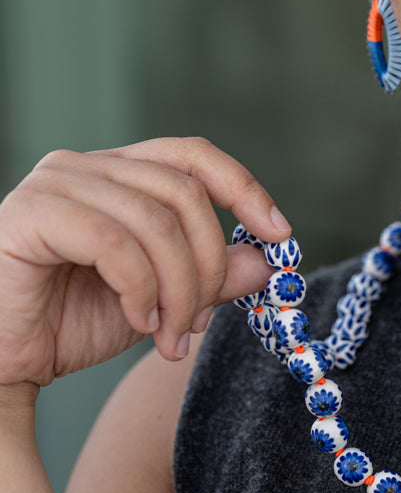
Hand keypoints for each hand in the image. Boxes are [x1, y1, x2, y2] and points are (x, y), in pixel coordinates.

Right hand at [0, 137, 289, 387]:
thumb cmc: (67, 325)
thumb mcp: (160, 300)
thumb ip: (210, 277)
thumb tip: (267, 261)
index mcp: (119, 174)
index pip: (193, 156)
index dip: (243, 188)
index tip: (280, 234)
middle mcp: (87, 166)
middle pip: (183, 193)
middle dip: (207, 263)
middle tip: (201, 321)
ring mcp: (55, 184)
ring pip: (155, 220)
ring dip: (178, 287)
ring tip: (171, 335)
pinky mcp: (29, 215)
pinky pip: (114, 242)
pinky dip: (141, 288)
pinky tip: (139, 322)